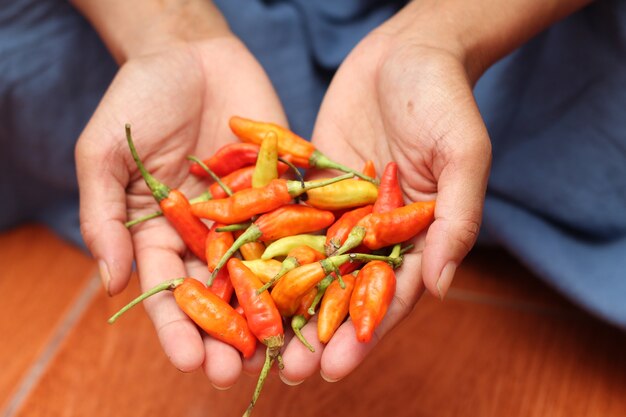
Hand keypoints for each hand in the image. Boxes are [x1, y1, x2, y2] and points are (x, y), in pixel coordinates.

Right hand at [76, 35, 286, 386]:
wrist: (190, 52)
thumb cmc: (138, 99)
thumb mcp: (105, 156)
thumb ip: (103, 218)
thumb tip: (109, 285)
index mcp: (164, 234)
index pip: (170, 291)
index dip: (178, 329)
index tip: (191, 362)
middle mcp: (212, 234)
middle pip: (223, 293)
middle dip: (231, 334)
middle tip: (241, 371)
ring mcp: (254, 215)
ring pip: (268, 270)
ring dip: (277, 310)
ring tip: (287, 348)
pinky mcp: (287, 190)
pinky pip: (303, 224)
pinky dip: (316, 253)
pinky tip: (328, 285)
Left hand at [277, 20, 491, 383]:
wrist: (406, 50)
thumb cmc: (445, 98)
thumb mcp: (463, 154)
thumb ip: (456, 219)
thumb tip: (442, 287)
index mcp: (416, 236)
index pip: (390, 296)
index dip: (364, 333)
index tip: (336, 366)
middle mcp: (374, 232)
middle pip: (344, 291)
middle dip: (316, 332)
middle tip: (286, 370)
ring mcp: (340, 211)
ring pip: (309, 265)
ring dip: (285, 303)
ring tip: (255, 338)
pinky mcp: (311, 187)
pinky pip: (285, 220)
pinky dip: (263, 248)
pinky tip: (237, 275)